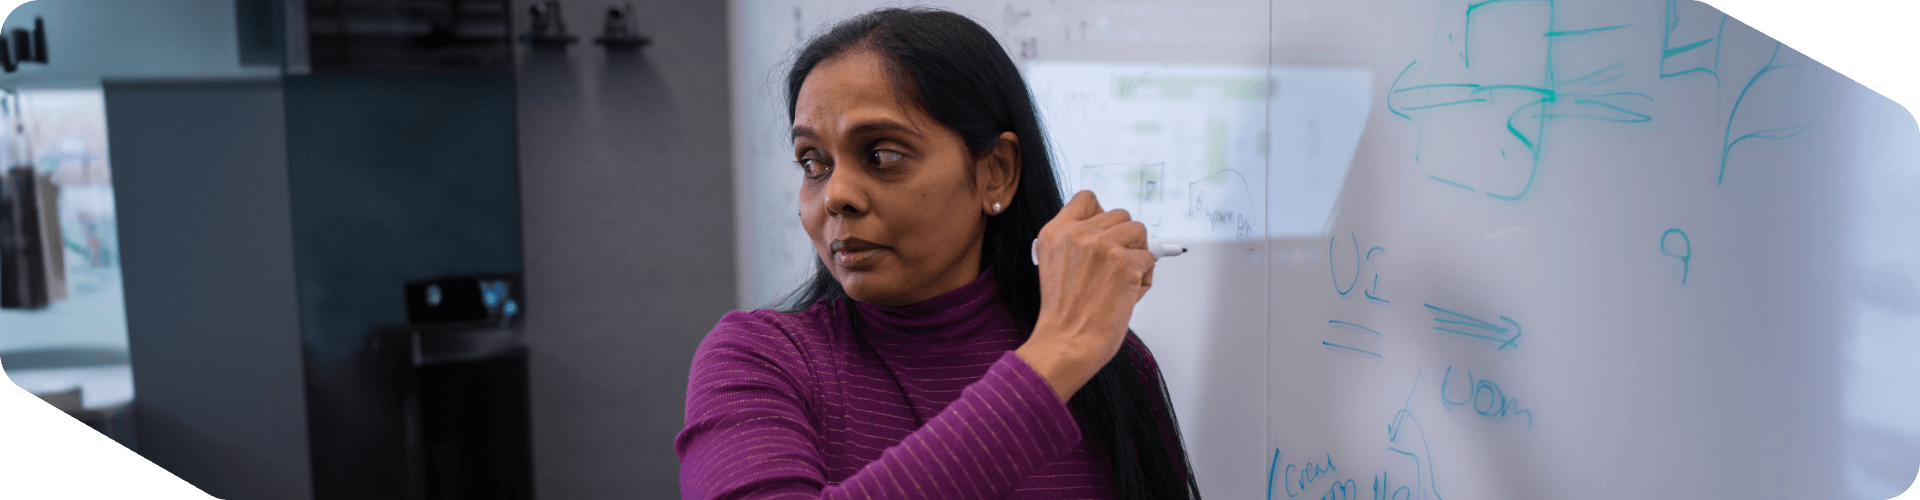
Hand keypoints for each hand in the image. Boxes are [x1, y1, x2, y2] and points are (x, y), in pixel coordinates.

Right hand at [1015, 190, 1154, 401]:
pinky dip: (1145, 276)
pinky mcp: (1125, 263)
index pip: (1087, 199)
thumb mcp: (1057, 266)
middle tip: (1119, 263)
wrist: (1066, 343)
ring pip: (1139, 230)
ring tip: (1124, 278)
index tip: (1106, 234)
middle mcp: (1076, 234)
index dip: (1103, 215)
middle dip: (1126, 237)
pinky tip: (1128, 293)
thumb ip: (1079, 243)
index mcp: (1054, 233)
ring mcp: (1102, 246)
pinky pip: (1150, 257)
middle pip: (1120, 214)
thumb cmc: (1066, 314)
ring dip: (1139, 252)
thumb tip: (1119, 232)